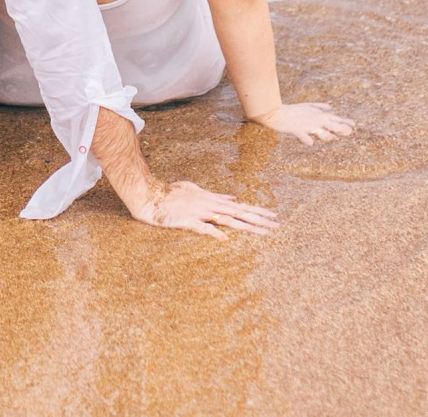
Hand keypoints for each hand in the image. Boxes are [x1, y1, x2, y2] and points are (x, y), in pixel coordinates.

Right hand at [138, 181, 277, 239]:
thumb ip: (215, 195)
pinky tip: (226, 239)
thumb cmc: (171, 193)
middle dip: (259, 219)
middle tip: (277, 224)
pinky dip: (214, 232)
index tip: (273, 215)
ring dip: (246, 226)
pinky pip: (203, 228)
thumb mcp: (196, 189)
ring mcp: (199, 213)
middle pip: (239, 213)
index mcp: (212, 200)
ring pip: (227, 219)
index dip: (257, 211)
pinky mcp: (187, 221)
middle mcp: (210, 205)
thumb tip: (232, 198)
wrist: (150, 196)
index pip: (240, 206)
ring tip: (263, 232)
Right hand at [253, 102, 355, 144]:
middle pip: (332, 125)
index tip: (354, 125)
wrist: (275, 113)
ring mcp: (307, 126)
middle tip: (350, 132)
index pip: (335, 119)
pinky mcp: (297, 130)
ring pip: (321, 133)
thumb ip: (319, 107)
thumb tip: (330, 107)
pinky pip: (306, 138)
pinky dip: (308, 141)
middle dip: (342, 129)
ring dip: (327, 136)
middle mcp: (314, 120)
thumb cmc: (291, 111)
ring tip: (330, 137)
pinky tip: (309, 142)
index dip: (345, 122)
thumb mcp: (306, 106)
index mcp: (318, 115)